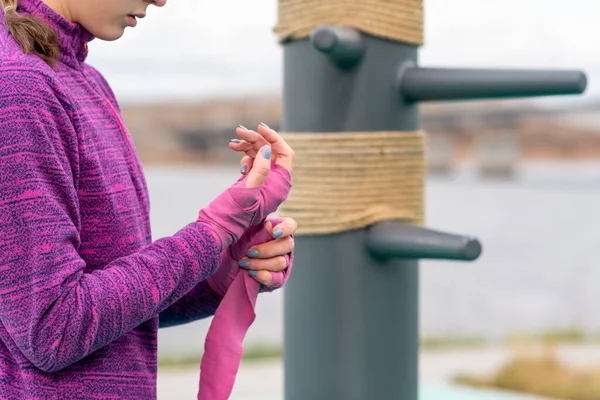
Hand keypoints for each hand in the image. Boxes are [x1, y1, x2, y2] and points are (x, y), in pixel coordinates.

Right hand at [196, 134, 291, 249]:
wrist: (216, 226)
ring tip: (232, 142)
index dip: (274, 138)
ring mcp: (263, 183)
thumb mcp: (247, 191)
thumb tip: (269, 149)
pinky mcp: (252, 182)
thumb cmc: (232, 213)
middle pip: (272, 152)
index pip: (285, 155)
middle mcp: (274, 184)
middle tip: (238, 131)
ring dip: (248, 144)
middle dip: (256, 139)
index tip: (259, 127)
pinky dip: (244, 153)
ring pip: (261, 154)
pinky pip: (253, 161)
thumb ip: (260, 170)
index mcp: (279, 186)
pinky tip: (234, 152)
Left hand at [206, 216, 295, 297]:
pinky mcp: (274, 279)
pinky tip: (251, 273)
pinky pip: (277, 278)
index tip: (274, 233)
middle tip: (249, 252)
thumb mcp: (240, 225)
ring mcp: (279, 262)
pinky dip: (264, 276)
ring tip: (243, 263)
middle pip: (288, 245)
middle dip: (267, 249)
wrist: (220, 265)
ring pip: (281, 262)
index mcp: (274, 228)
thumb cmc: (231, 241)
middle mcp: (280, 245)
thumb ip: (254, 214)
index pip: (291, 225)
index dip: (286, 229)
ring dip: (260, 263)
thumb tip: (267, 212)